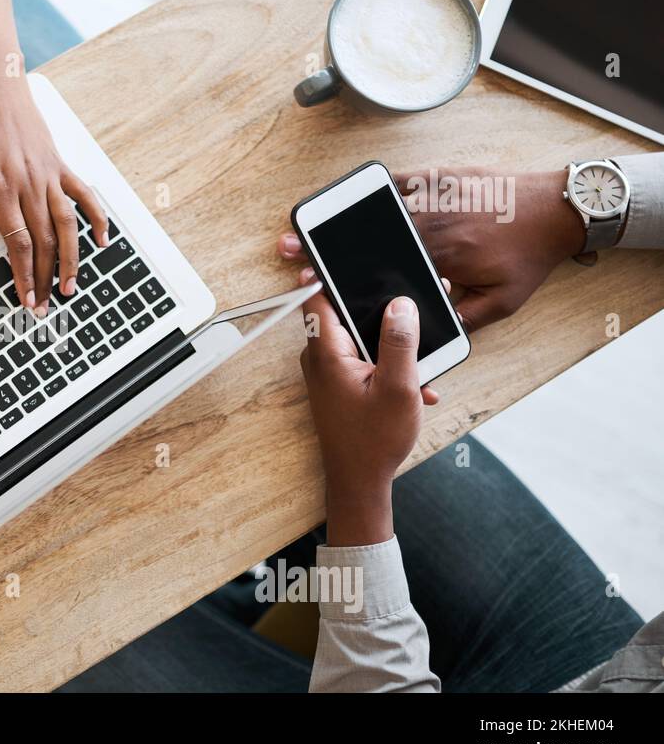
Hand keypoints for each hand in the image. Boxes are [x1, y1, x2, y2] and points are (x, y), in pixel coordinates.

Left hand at [0, 70, 107, 315]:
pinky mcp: (58, 164)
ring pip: (67, 225)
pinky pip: (83, 195)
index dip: (24, 274)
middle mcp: (28, 182)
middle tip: (44, 305)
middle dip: (45, 277)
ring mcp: (47, 174)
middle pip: (44, 241)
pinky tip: (103, 240)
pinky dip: (97, 218)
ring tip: (71, 286)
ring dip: (71, 258)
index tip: (25, 297)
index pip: (18, 241)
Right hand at [277, 168, 585, 331]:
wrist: (560, 209)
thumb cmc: (530, 256)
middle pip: (367, 234)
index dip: (340, 272)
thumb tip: (424, 330)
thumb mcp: (504, 301)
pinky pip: (405, 179)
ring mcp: (438, 195)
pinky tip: (357, 194)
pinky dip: (381, 187)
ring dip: (343, 216)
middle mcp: (433, 221)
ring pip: (380, 207)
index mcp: (441, 254)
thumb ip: (465, 319)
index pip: (378, 264)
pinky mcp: (446, 176)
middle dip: (325, 243)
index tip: (311, 276)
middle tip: (291, 245)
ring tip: (311, 219)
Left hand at [299, 292, 437, 546]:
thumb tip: (400, 304)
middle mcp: (321, 358)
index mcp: (327, 353)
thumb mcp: (398, 388)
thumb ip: (399, 342)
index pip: (320, 297)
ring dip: (393, 344)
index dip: (338, 276)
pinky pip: (365, 359)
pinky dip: (390, 366)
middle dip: (382, 310)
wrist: (360, 483)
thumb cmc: (373, 441)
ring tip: (423, 356)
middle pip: (346, 313)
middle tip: (416, 304)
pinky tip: (418, 386)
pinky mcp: (341, 383)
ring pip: (361, 338)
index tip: (361, 260)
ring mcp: (330, 371)